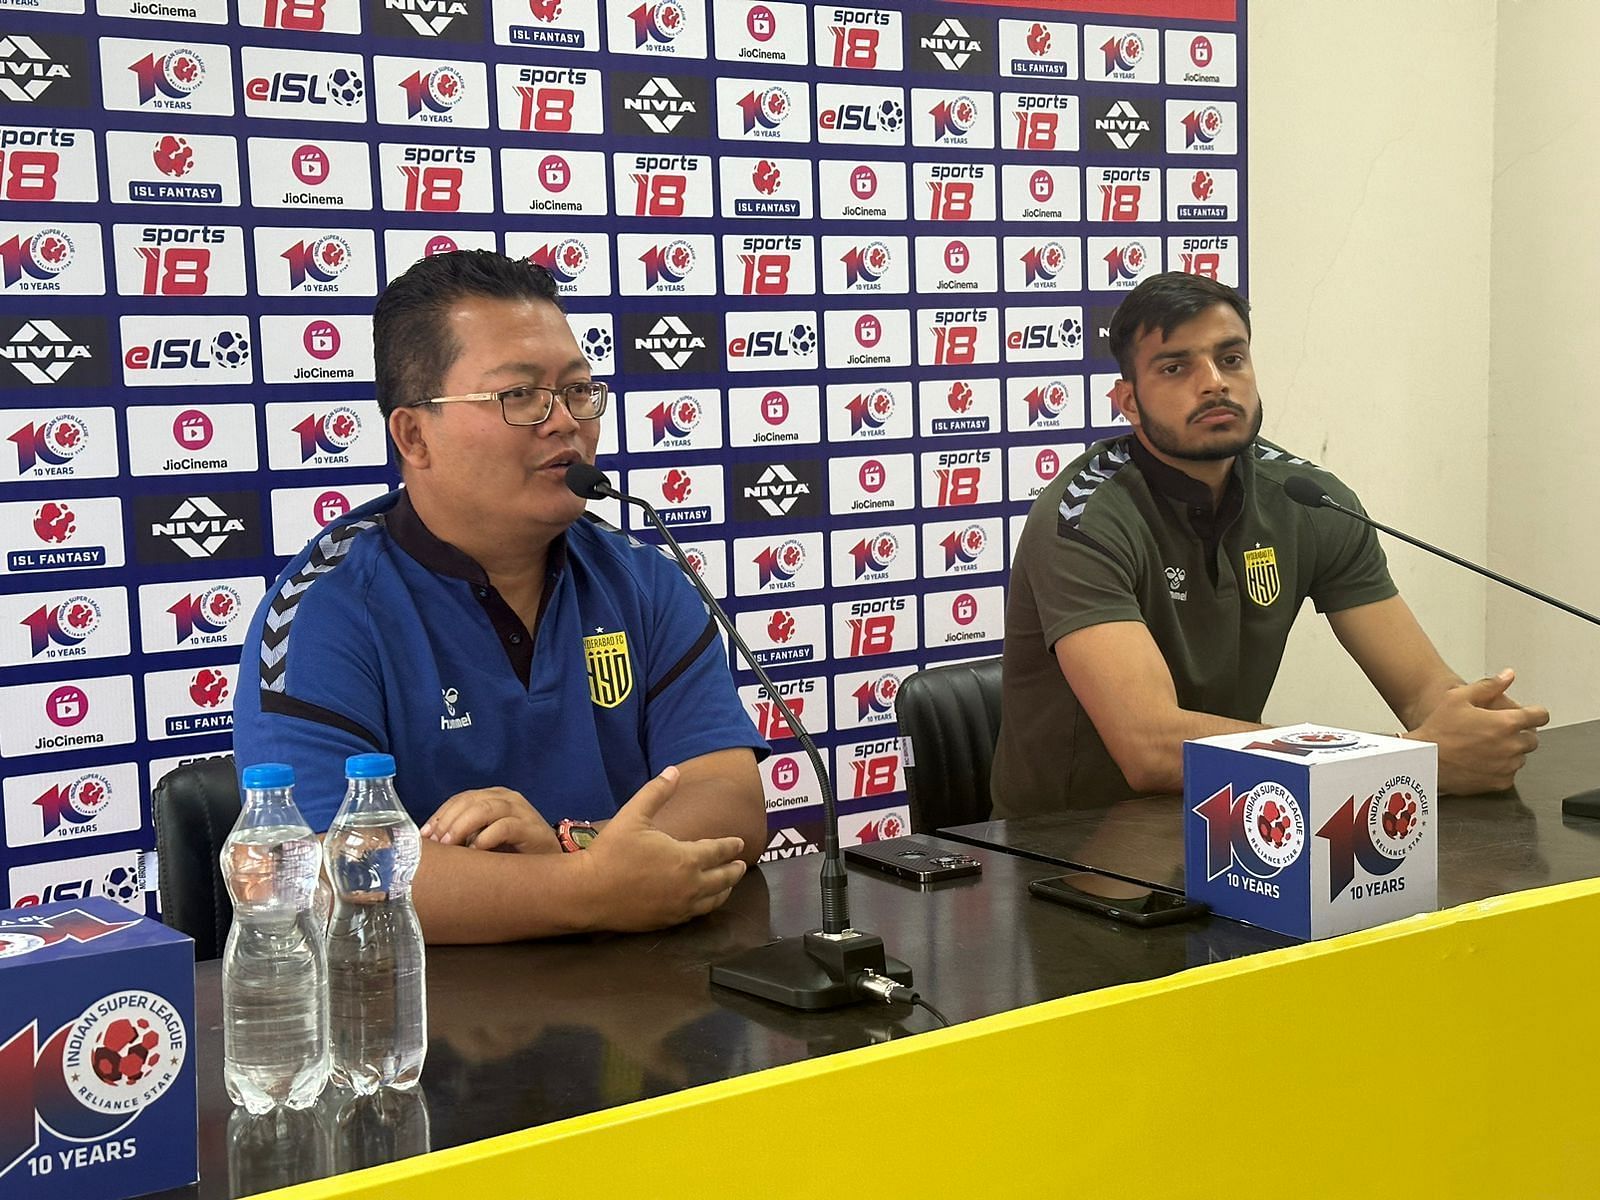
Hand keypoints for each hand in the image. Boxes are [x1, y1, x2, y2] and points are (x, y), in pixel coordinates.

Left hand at [420, 787, 559, 853]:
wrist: (552, 862)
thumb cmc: (514, 851)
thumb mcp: (485, 839)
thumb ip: (465, 835)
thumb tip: (431, 843)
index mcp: (493, 797)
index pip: (460, 799)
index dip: (440, 815)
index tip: (424, 835)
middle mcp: (506, 798)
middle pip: (469, 801)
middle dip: (447, 821)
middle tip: (434, 843)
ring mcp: (520, 810)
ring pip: (484, 809)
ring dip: (461, 827)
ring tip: (449, 845)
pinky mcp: (531, 827)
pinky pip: (504, 826)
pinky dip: (485, 838)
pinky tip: (475, 851)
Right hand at [580, 765, 747, 931]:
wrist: (588, 892)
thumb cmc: (611, 852)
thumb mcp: (634, 815)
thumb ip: (656, 792)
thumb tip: (673, 771)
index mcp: (686, 858)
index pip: (718, 852)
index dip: (730, 846)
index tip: (739, 843)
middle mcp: (689, 885)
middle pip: (723, 879)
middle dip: (734, 870)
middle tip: (741, 864)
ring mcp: (679, 907)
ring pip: (713, 900)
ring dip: (724, 890)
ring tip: (728, 885)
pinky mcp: (667, 922)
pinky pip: (695, 914)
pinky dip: (706, 905)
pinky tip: (703, 902)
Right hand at [1409, 669, 1549, 794]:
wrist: (1425, 761)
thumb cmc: (1438, 730)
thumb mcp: (1458, 698)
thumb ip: (1488, 685)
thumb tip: (1507, 675)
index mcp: (1506, 722)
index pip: (1540, 716)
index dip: (1537, 713)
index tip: (1533, 715)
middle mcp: (1511, 745)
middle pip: (1532, 739)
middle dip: (1520, 733)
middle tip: (1499, 731)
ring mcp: (1507, 766)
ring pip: (1521, 757)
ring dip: (1511, 751)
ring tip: (1487, 746)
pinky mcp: (1500, 782)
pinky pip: (1510, 773)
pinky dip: (1502, 768)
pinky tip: (1484, 761)